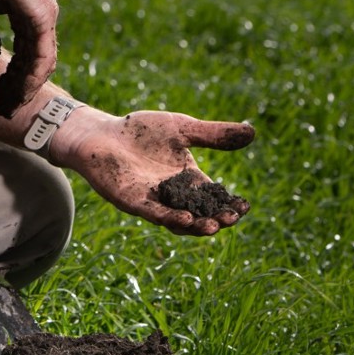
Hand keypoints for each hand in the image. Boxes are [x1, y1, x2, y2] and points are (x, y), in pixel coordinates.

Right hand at [0, 0, 57, 118]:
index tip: (0, 94)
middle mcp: (42, 18)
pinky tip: (19, 91)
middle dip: (19, 87)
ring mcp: (45, 18)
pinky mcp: (42, 18)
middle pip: (35, 63)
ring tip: (9, 105)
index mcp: (29, 15)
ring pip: (41, 64)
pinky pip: (41, 56)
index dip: (14, 76)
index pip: (27, 53)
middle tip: (5, 107)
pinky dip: (31, 76)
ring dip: (25, 87)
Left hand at [50, 108, 255, 235]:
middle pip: (201, 213)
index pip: (215, 197)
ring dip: (196, 225)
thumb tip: (252, 131)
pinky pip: (154, 213)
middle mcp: (173, 195)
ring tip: (214, 226)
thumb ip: (213, 134)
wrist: (101, 132)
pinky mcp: (132, 201)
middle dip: (217, 218)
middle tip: (232, 219)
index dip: (230, 203)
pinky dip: (170, 217)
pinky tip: (185, 218)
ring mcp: (153, 201)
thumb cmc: (140, 131)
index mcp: (188, 180)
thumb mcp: (183, 128)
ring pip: (179, 220)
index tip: (245, 206)